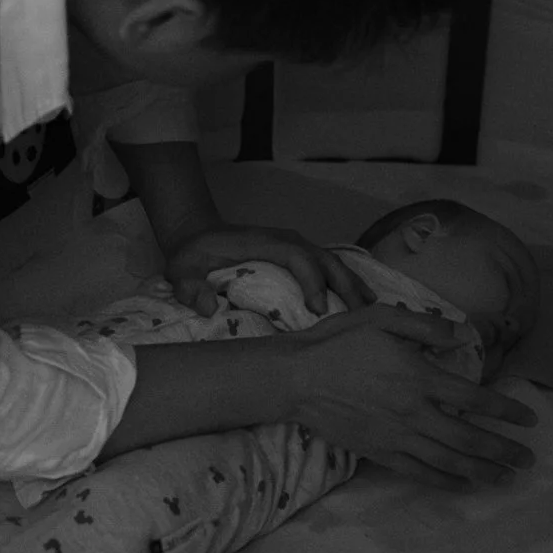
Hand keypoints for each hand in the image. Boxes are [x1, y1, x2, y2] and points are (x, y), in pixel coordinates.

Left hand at [168, 225, 372, 316]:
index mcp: (263, 242)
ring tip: (373, 313)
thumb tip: (206, 306)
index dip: (311, 281)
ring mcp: (297, 246)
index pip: (297, 256)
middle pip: (325, 259)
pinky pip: (330, 268)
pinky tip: (365, 302)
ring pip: (333, 263)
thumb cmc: (192, 254)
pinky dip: (349, 283)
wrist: (198, 234)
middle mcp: (286, 240)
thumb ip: (188, 287)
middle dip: (345, 287)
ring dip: (353, 286)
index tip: (318, 310)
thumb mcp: (180, 269)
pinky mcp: (300, 256)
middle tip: (360, 319)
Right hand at [279, 304, 537, 489]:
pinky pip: (418, 472)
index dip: (505, 410)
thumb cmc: (338, 342)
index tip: (528, 419)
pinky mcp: (378, 452)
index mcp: (417, 377)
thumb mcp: (380, 317)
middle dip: (503, 450)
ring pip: (447, 460)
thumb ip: (424, 326)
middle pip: (468, 437)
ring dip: (482, 471)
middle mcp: (412, 411)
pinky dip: (444, 481)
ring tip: (506, 478)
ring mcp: (395, 436)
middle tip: (528, 459)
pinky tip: (464, 485)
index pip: (473, 398)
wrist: (296, 378)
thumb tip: (461, 335)